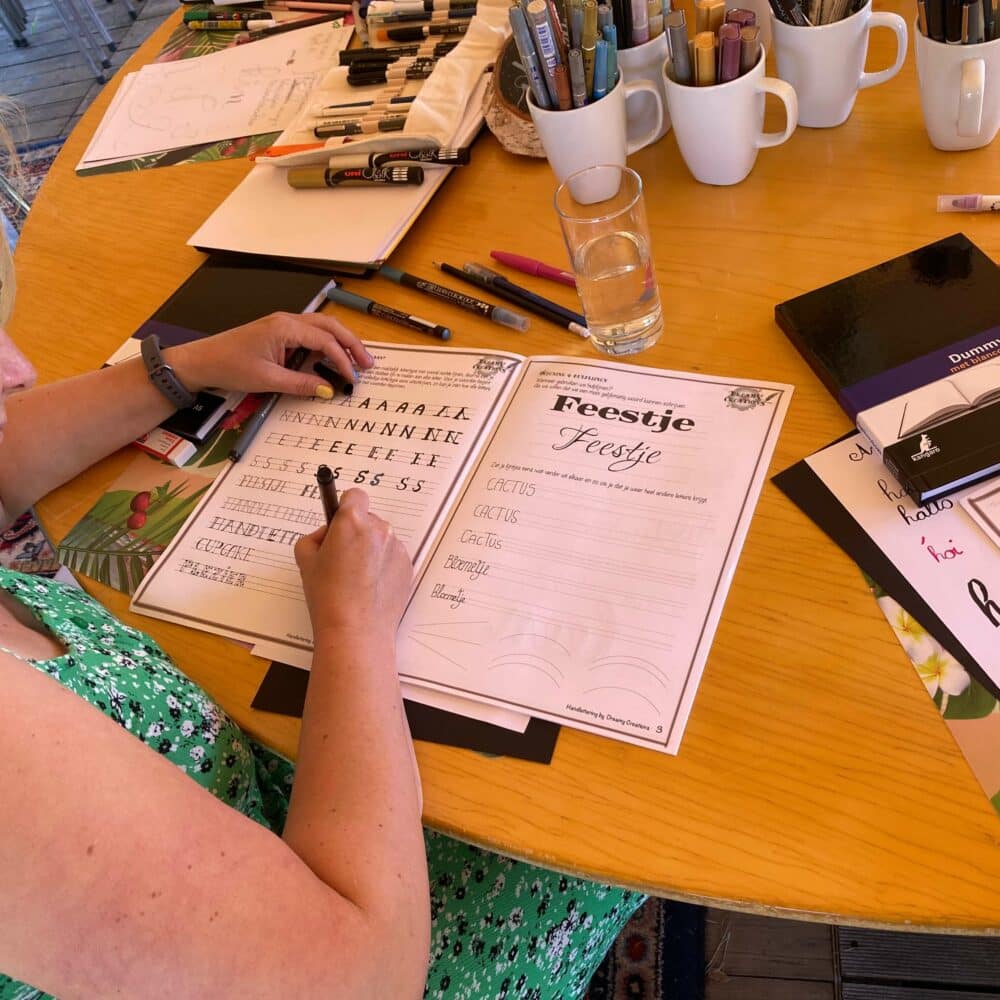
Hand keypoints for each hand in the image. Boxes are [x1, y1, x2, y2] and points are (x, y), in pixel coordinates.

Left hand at [166, 312, 372, 396]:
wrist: (201, 361)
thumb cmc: (229, 366)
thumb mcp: (268, 380)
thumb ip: (301, 384)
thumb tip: (328, 390)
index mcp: (285, 327)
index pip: (325, 341)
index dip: (343, 360)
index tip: (353, 379)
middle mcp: (287, 320)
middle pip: (330, 326)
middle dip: (351, 344)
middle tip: (368, 364)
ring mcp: (283, 325)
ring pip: (322, 328)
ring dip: (341, 343)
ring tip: (356, 361)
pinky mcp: (279, 333)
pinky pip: (310, 335)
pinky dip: (325, 346)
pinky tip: (332, 360)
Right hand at [295, 489, 412, 645]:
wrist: (355, 630)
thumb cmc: (328, 597)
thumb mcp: (305, 561)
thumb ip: (314, 538)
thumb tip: (326, 535)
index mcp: (352, 522)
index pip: (354, 496)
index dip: (345, 507)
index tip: (338, 519)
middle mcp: (379, 530)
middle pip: (367, 519)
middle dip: (354, 532)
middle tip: (339, 558)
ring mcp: (396, 548)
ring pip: (380, 540)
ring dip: (369, 550)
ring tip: (354, 579)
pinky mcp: (407, 566)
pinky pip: (392, 557)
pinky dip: (382, 567)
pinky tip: (368, 588)